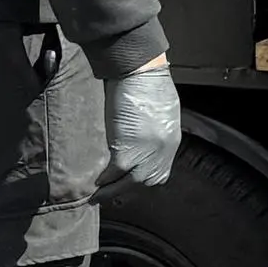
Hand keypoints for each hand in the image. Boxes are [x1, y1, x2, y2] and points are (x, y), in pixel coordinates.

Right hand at [101, 60, 181, 190]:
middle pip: (145, 181)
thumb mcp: (161, 110)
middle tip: (111, 195)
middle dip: (127, 189)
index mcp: (171, 140)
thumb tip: (142, 137)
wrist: (139, 70)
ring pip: (129, 183)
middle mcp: (162, 152)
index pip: (159, 172)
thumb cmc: (148, 82)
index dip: (143, 179)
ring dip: (112, 191)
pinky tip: (96, 183)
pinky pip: (114, 174)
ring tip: (98, 196)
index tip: (129, 182)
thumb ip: (155, 128)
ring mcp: (146, 154)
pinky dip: (104, 180)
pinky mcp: (127, 152)